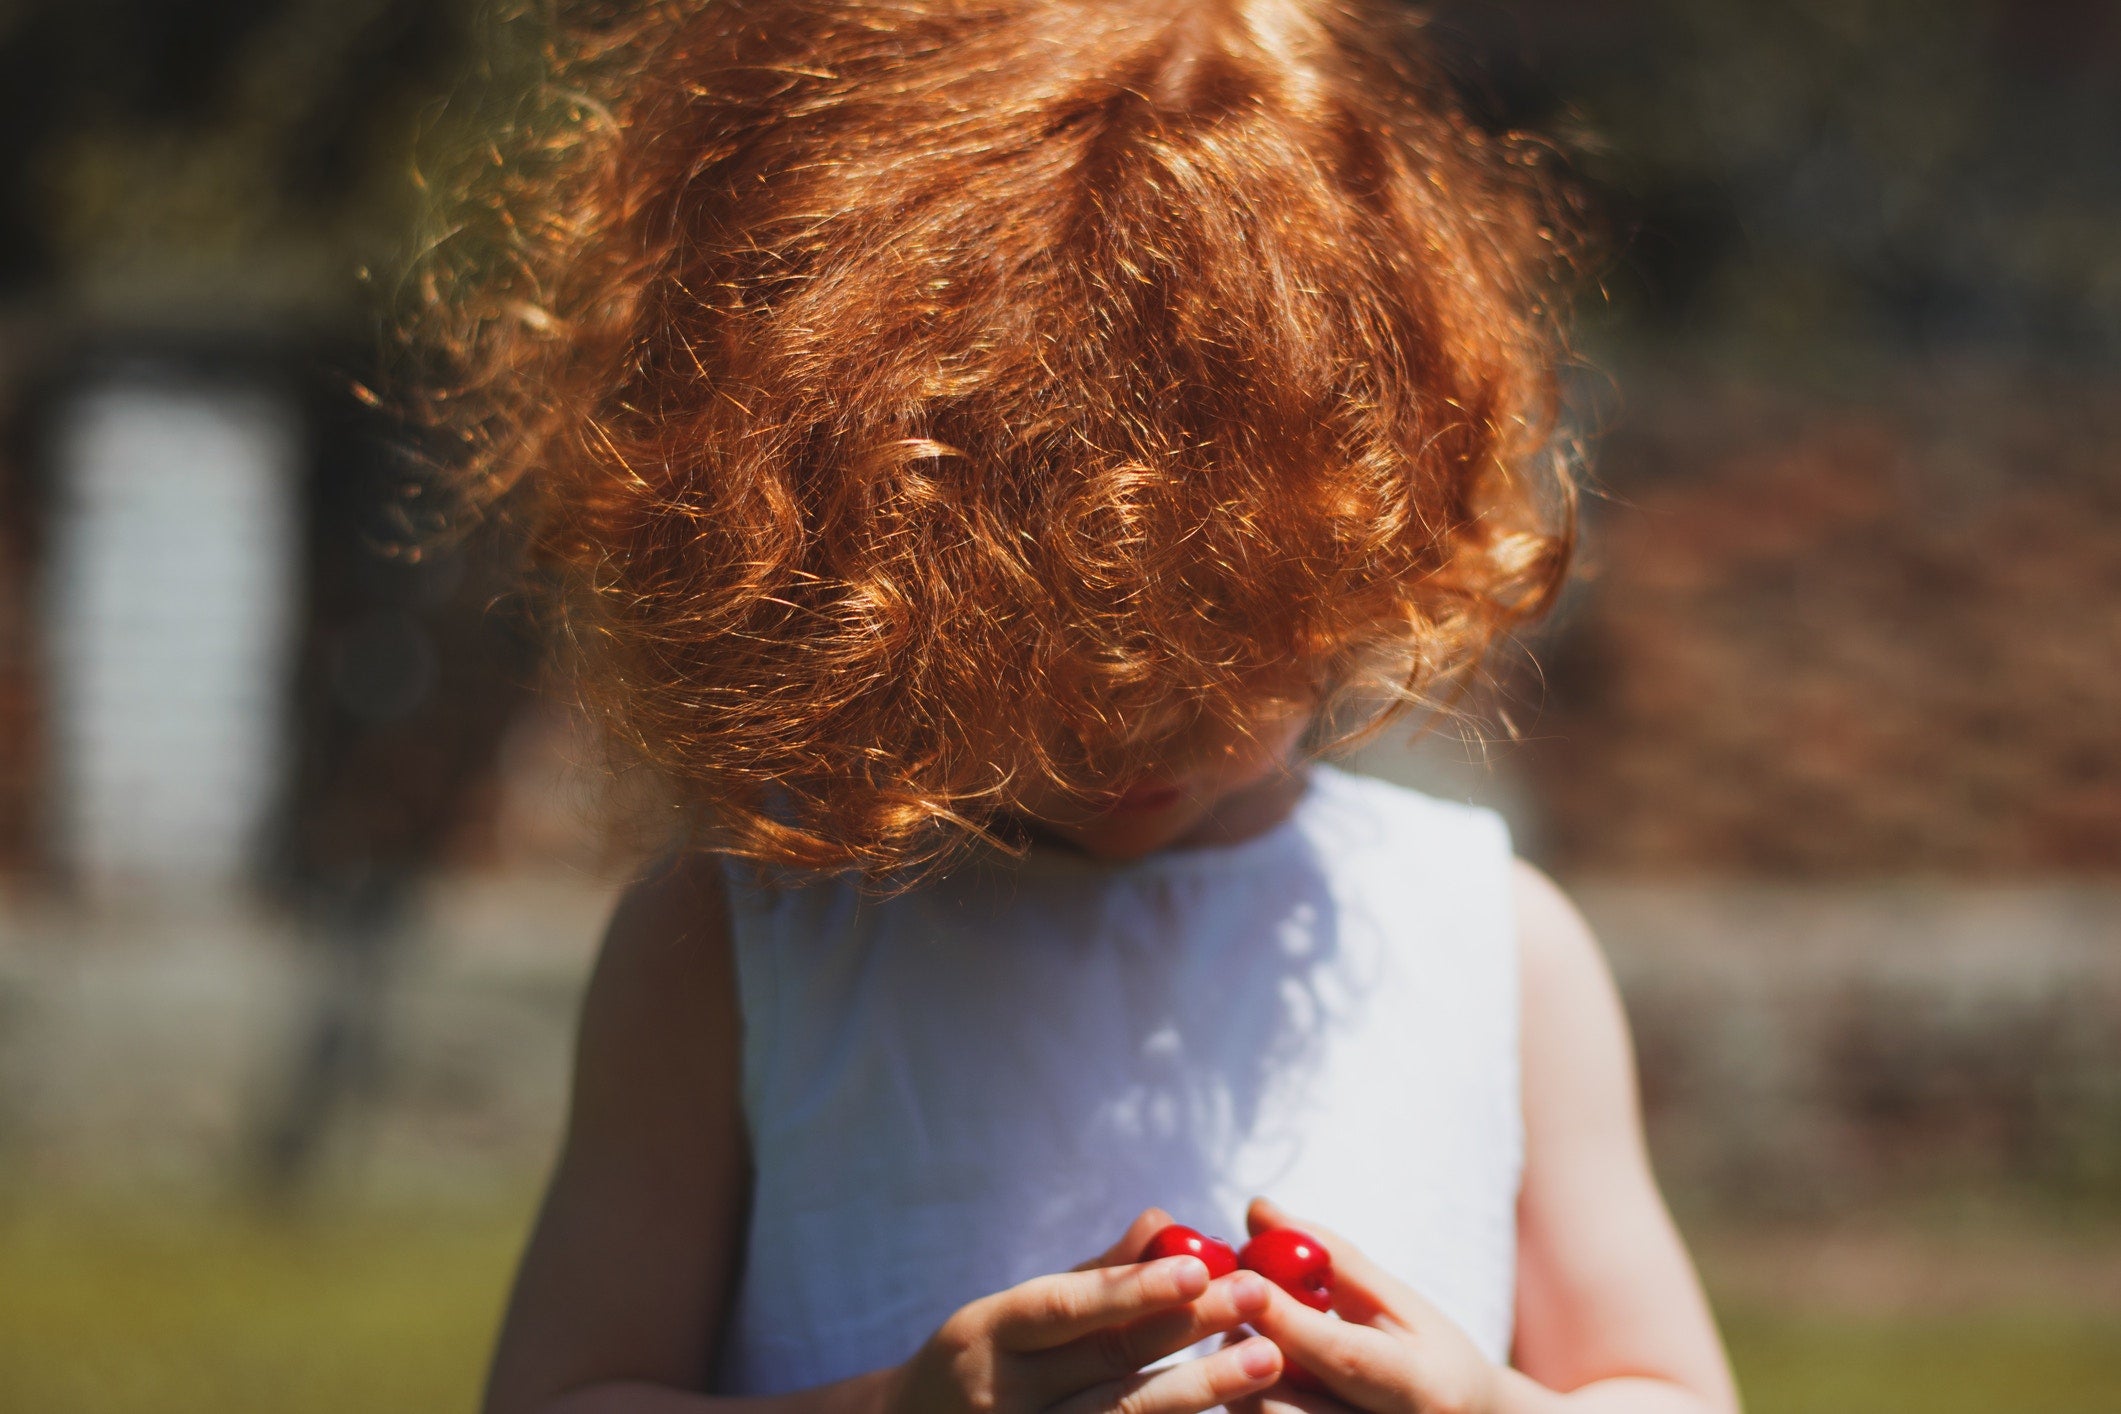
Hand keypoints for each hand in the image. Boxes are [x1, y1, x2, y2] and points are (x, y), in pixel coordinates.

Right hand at [883, 1207, 1284, 1413]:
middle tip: (1256, 1298)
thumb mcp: (1013, 1313)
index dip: (1132, 1289)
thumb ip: (1092, 1275)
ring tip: (1265, 1358)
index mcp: (985, 1335)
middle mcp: (999, 1397)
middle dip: (1188, 1329)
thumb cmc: (979, 1365)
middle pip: (1106, 1363)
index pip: (1064, 1308)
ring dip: (1199, 1389)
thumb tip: (1163, 1222)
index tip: (1199, 1268)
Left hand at [1230, 1200, 1499, 1413]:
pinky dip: (1253, 1399)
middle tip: (1226, 1310)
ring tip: (1239, 1338)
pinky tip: (1253, 1371)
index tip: (1241, 1276)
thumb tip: (1258, 1211)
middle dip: (1246, 1354)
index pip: (1342, 1357)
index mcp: (1420, 1390)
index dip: (1284, 1317)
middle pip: (1291, 1408)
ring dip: (1239, 1381)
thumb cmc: (1434, 1357)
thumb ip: (1332, 1259)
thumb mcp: (1400, 1303)